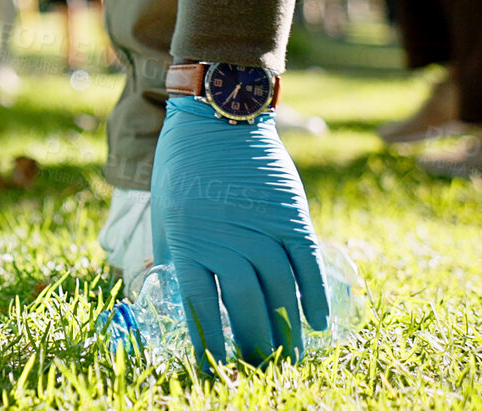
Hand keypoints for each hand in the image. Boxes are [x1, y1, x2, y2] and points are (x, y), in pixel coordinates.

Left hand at [149, 96, 328, 368]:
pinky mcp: (289, 213)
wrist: (218, 114)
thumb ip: (170, 248)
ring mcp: (260, 224)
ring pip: (278, 289)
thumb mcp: (164, 207)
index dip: (210, 340)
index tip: (217, 366)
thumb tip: (170, 289)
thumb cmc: (182, 161)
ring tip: (288, 354)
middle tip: (258, 365)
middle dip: (251, 341)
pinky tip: (317, 323)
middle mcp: (224, 237)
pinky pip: (306, 262)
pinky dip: (315, 295)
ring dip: (285, 327)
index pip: (199, 305)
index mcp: (187, 240)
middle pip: (242, 304)